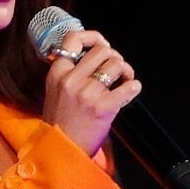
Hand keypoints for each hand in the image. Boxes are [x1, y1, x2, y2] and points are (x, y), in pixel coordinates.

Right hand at [40, 26, 139, 158]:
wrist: (62, 151)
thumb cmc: (62, 121)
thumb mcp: (55, 90)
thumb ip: (69, 71)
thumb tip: (96, 53)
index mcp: (58, 73)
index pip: (73, 39)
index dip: (93, 37)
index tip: (102, 45)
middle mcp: (71, 80)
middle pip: (102, 50)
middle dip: (114, 57)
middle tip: (117, 69)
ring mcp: (87, 93)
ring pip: (116, 64)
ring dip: (125, 70)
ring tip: (124, 80)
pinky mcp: (102, 108)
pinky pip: (128, 87)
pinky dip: (134, 86)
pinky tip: (131, 89)